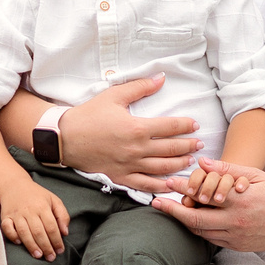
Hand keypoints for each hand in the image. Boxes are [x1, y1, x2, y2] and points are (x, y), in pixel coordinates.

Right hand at [0, 174, 71, 259]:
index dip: (57, 240)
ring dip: (31, 245)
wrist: (15, 185)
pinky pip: (7, 228)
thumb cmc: (36, 195)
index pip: (52, 227)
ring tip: (38, 255)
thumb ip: (62, 215)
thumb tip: (65, 232)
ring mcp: (16, 214)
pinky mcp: (6, 216)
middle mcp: (29, 210)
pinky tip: (19, 242)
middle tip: (51, 257)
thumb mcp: (54, 200)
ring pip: (24, 232)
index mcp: (43, 206)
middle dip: (46, 246)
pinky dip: (12, 236)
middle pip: (38, 232)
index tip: (60, 250)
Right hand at [58, 76, 201, 193]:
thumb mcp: (114, 96)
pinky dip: (159, 186)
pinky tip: (169, 184)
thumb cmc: (88, 115)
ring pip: (162, 168)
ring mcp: (129, 166)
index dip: (186, 126)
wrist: (64, 138)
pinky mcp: (120, 177)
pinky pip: (144, 185)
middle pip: (171, 149)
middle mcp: (136, 149)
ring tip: (189, 161)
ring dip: (179, 165)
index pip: (170, 127)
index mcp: (137, 128)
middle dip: (188, 146)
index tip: (195, 125)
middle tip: (199, 144)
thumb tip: (161, 78)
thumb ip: (140, 87)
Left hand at [154, 163, 264, 252]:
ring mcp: (236, 237)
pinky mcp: (237, 247)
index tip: (167, 183)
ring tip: (171, 210)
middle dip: (173, 210)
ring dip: (184, 221)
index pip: (202, 196)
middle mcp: (235, 222)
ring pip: (200, 232)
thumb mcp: (255, 176)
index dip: (181, 189)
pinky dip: (199, 230)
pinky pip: (212, 239)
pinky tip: (192, 221)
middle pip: (194, 220)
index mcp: (239, 202)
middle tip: (157, 203)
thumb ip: (227, 170)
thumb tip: (202, 162)